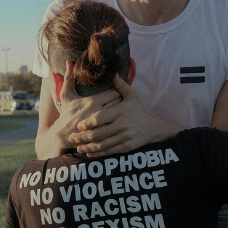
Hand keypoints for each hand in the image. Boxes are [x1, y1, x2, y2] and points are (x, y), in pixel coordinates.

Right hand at [51, 61, 121, 151]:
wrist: (62, 135)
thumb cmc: (66, 113)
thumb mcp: (66, 95)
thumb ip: (69, 77)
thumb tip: (69, 61)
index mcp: (93, 101)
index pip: (115, 92)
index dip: (119, 90)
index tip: (119, 89)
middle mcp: (99, 112)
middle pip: (121, 102)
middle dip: (124, 100)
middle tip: (126, 98)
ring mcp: (103, 124)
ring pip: (121, 114)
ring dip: (124, 111)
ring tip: (125, 108)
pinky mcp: (104, 134)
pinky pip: (118, 125)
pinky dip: (121, 121)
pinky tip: (121, 120)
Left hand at [68, 75, 182, 156]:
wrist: (155, 126)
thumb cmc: (140, 110)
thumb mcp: (132, 96)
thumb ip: (121, 86)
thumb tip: (113, 74)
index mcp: (120, 111)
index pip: (99, 118)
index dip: (87, 123)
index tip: (79, 125)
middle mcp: (122, 125)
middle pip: (98, 133)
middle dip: (83, 137)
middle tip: (72, 138)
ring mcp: (125, 137)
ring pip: (102, 144)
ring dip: (88, 147)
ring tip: (78, 148)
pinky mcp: (127, 146)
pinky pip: (110, 151)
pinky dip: (98, 154)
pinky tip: (89, 154)